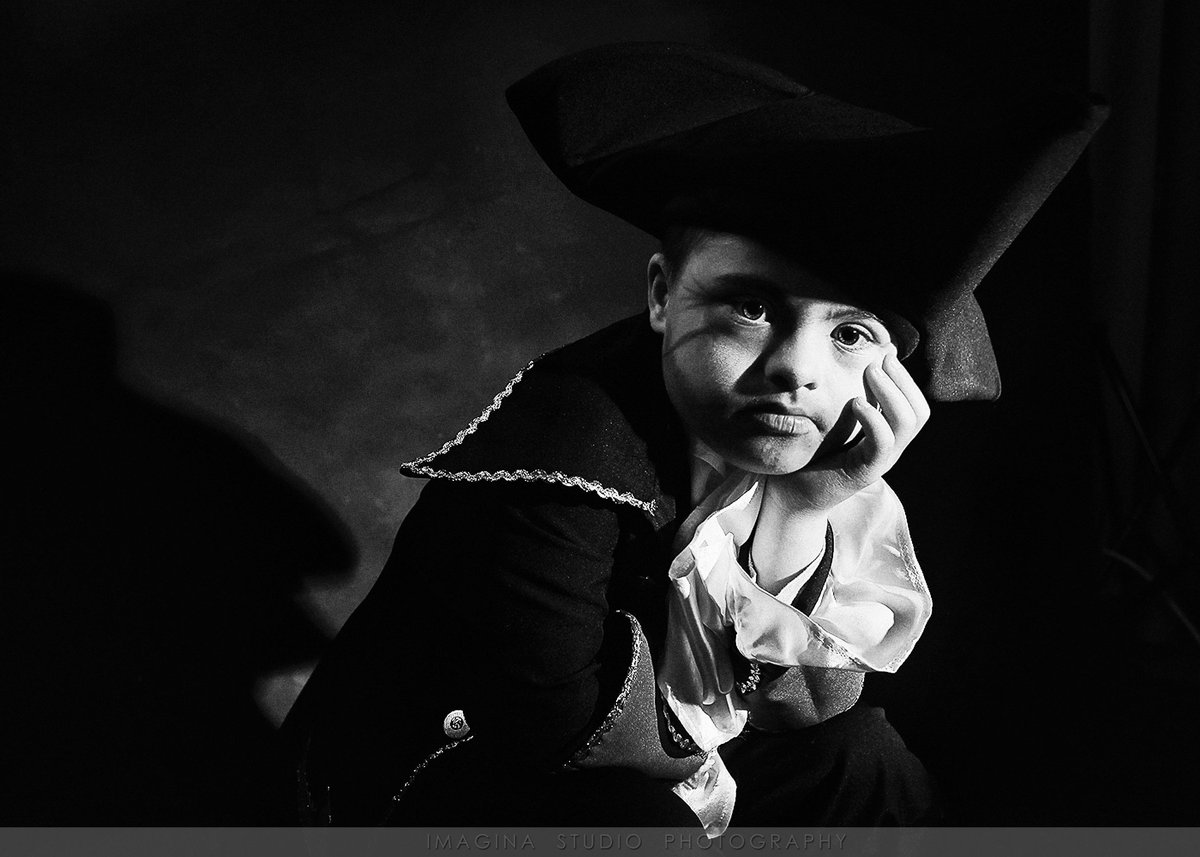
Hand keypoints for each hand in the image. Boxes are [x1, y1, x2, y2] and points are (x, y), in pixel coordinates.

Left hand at [770, 351, 930, 515]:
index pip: (915, 405)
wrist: (792, 495)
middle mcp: (890, 449)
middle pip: (919, 413)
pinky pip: (881, 443)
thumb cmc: (811, 455)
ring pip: (907, 424)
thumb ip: (850, 401)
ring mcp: (880, 462)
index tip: (884, 356)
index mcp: (887, 437)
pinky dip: (873, 418)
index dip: (905, 379)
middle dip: (902, 381)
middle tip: (879, 360)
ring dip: (890, 392)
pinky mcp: (864, 472)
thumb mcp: (835, 423)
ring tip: (869, 373)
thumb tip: (859, 365)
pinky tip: (855, 403)